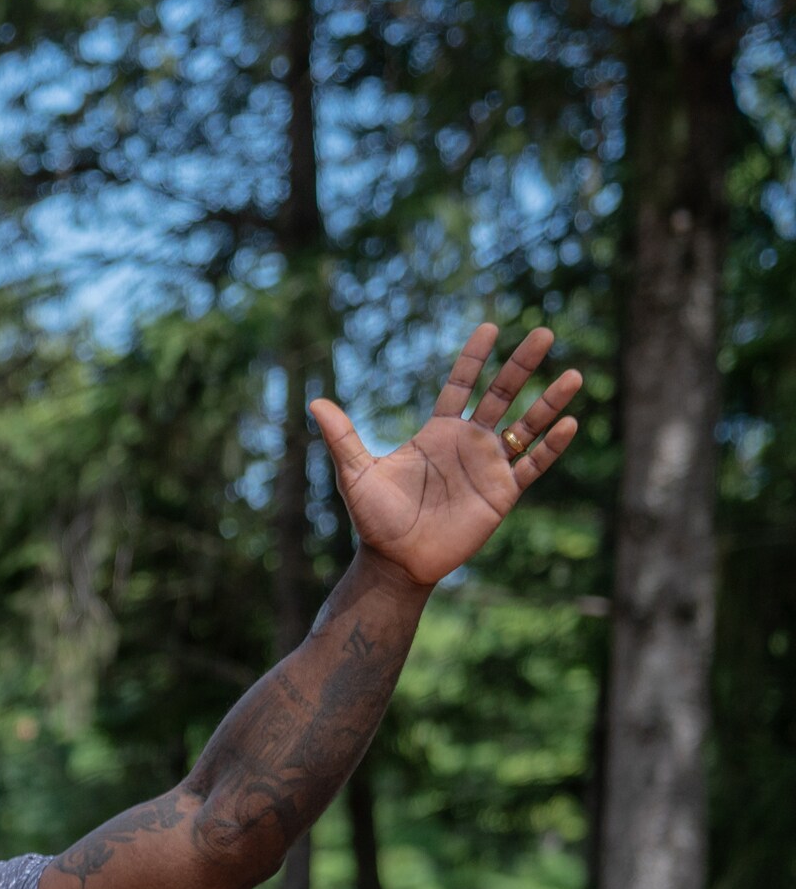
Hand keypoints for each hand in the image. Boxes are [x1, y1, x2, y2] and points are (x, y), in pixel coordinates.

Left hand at [316, 323, 582, 593]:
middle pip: (501, 395)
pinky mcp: (502, 493)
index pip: (461, 385)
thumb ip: (342, 437)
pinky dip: (551, 446)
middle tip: (544, 333)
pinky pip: (532, 465)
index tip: (490, 327)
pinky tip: (569, 423)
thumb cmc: (374, 519)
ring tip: (573, 375)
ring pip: (526, 426)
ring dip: (549, 402)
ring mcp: (488, 466)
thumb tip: (314, 400)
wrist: (395, 561)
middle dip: (522, 365)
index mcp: (437, 432)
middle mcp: (468, 443)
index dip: (474, 358)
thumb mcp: (355, 474)